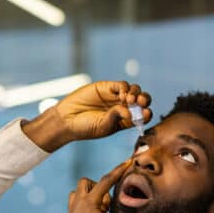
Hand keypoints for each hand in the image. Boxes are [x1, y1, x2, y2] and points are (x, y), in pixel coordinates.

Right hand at [23, 80, 152, 152]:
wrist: (67, 119)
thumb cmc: (85, 127)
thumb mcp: (103, 126)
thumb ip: (117, 117)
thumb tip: (130, 110)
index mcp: (125, 121)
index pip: (142, 115)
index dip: (146, 113)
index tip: (146, 113)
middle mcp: (122, 108)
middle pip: (141, 101)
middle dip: (144, 100)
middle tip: (141, 102)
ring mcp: (115, 97)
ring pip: (134, 90)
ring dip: (136, 93)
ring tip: (129, 99)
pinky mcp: (106, 87)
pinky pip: (121, 85)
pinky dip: (125, 88)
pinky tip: (122, 95)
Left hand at [65, 158, 131, 212]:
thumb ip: (109, 210)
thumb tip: (105, 207)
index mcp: (89, 203)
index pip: (106, 181)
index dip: (117, 171)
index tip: (125, 163)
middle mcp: (77, 204)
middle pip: (86, 183)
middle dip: (97, 186)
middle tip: (106, 201)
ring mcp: (71, 212)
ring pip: (78, 193)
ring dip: (89, 196)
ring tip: (99, 210)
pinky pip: (76, 205)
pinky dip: (85, 207)